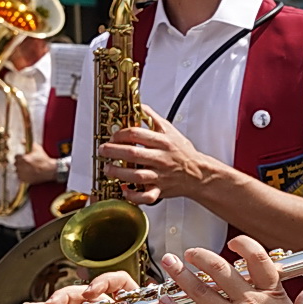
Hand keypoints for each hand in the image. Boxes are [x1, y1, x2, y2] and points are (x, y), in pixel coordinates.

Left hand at [15, 144, 58, 184]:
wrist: (50, 170)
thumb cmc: (44, 160)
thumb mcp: (37, 149)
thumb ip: (28, 143)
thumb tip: (22, 141)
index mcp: (23, 159)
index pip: (16, 157)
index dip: (20, 157)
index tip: (23, 157)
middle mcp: (21, 167)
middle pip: (16, 164)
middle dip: (20, 163)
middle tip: (26, 163)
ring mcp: (23, 174)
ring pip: (17, 170)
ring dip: (20, 169)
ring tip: (27, 168)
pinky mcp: (25, 180)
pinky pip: (20, 177)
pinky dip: (22, 175)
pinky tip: (28, 173)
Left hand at [98, 106, 215, 203]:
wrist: (198, 173)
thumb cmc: (183, 153)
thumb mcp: (170, 130)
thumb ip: (153, 118)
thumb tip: (140, 106)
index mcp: (163, 142)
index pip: (136, 134)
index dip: (120, 134)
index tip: (113, 136)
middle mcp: (161, 159)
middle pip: (133, 154)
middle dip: (113, 151)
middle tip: (103, 150)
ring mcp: (160, 176)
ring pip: (136, 176)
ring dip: (118, 173)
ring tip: (108, 169)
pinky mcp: (160, 190)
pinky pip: (146, 197)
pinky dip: (133, 196)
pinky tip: (124, 189)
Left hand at [157, 234, 302, 303]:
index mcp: (272, 294)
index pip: (257, 258)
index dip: (243, 245)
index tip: (233, 243)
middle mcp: (250, 302)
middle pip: (219, 269)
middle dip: (200, 256)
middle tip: (190, 253)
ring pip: (201, 290)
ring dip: (181, 274)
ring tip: (169, 264)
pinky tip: (165, 301)